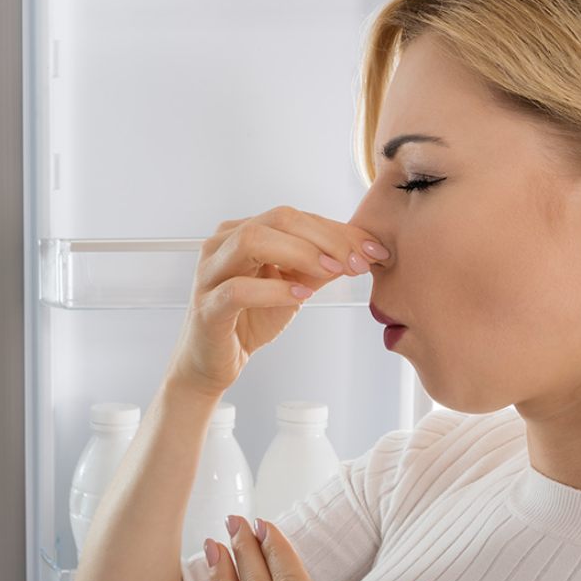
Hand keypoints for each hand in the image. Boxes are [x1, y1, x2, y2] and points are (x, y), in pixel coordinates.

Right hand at [166, 207, 389, 398]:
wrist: (212, 363)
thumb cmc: (248, 321)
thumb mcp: (294, 287)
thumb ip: (321, 267)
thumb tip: (362, 250)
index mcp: (242, 232)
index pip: (295, 217)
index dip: (338, 230)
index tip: (373, 249)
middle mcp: (221, 244)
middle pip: (277, 219)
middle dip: (325, 238)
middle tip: (357, 261)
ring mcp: (210, 273)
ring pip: (252, 241)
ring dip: (300, 253)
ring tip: (331, 272)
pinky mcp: (207, 307)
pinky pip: (238, 290)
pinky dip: (274, 290)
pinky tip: (300, 296)